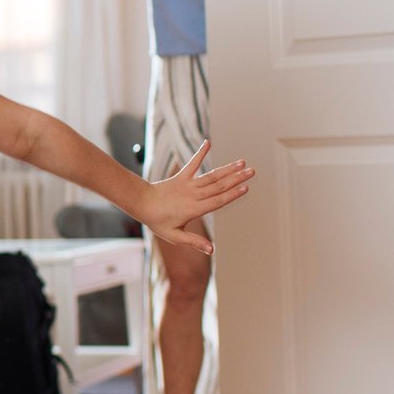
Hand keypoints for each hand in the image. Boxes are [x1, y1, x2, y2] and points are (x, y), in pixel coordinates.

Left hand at [139, 141, 254, 254]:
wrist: (141, 203)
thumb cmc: (157, 221)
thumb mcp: (175, 236)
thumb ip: (194, 242)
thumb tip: (211, 250)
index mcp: (194, 209)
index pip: (218, 201)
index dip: (232, 194)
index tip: (246, 187)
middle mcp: (193, 195)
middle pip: (219, 186)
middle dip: (237, 178)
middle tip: (252, 171)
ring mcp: (187, 184)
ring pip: (211, 176)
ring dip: (227, 168)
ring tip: (241, 162)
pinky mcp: (181, 177)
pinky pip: (192, 164)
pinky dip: (200, 153)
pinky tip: (208, 143)